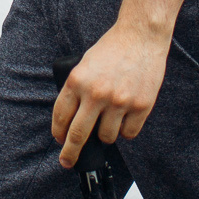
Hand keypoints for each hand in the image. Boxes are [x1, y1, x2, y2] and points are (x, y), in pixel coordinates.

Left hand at [52, 20, 170, 168]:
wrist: (141, 36)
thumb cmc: (112, 49)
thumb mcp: (85, 64)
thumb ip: (77, 90)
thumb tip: (72, 120)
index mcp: (77, 81)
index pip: (61, 117)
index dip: (58, 133)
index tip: (59, 141)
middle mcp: (96, 93)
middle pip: (77, 135)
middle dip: (69, 153)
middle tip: (67, 162)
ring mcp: (119, 101)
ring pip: (106, 137)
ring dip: (105, 135)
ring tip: (109, 120)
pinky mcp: (140, 106)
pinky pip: (129, 133)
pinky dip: (125, 130)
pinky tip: (124, 118)